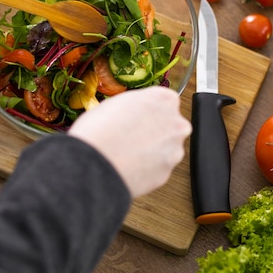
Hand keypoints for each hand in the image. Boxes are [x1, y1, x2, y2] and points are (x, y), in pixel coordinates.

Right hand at [68, 87, 191, 198]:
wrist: (95, 164)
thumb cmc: (99, 130)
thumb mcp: (117, 101)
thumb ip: (137, 104)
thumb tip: (136, 111)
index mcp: (166, 99)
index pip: (163, 101)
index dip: (146, 110)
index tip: (137, 116)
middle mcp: (177, 124)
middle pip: (169, 125)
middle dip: (154, 131)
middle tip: (131, 136)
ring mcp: (175, 150)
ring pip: (166, 148)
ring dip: (152, 151)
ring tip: (127, 153)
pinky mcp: (168, 172)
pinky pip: (158, 167)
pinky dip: (147, 168)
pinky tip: (129, 165)